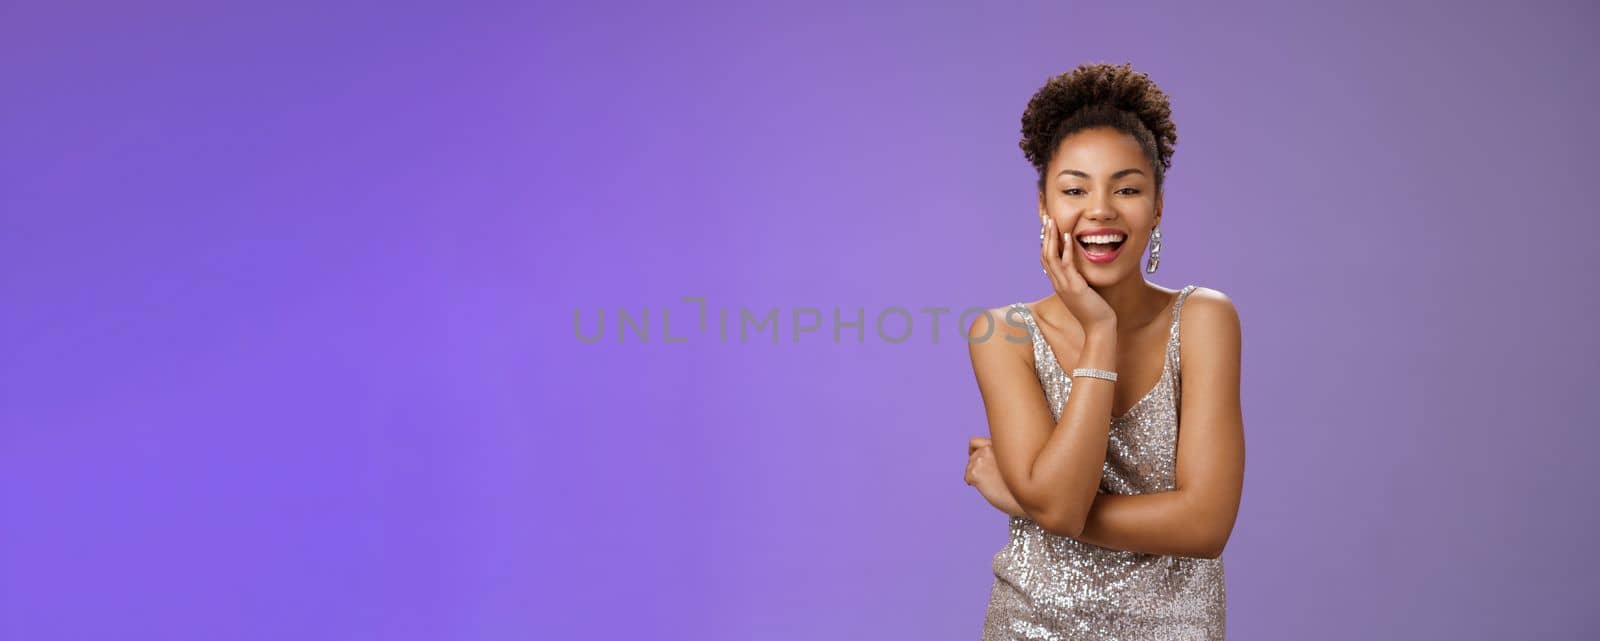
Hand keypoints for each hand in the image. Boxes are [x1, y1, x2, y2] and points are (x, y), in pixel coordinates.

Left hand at [965, 436, 1025, 516]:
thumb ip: (1000, 455)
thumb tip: (984, 457)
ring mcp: (981, 460)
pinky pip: (967, 478)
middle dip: (977, 466)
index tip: (971, 455)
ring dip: (975, 475)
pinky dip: (972, 483)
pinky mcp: (976, 472)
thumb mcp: (1014, 461)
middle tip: (987, 478)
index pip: (974, 442)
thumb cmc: (1024, 481)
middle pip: (972, 457)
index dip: (973, 450)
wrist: (1027, 496)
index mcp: (997, 445)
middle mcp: (988, 449)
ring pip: (969, 467)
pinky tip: (982, 487)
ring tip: (990, 484)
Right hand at [1040, 215, 1116, 332]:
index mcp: (1059, 284)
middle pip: (1045, 255)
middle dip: (1045, 235)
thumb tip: (1083, 268)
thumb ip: (1080, 279)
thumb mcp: (1084, 291)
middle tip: (1046, 218)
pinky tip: (1068, 236)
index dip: (1046, 242)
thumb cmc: (1096, 311)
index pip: (1047, 259)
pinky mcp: (1074, 287)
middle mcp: (1057, 283)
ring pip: (1051, 257)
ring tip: (1052, 222)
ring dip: (1051, 238)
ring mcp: (1064, 285)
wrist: (1099, 328)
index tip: (1049, 227)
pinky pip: (1066, 264)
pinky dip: (1065, 249)